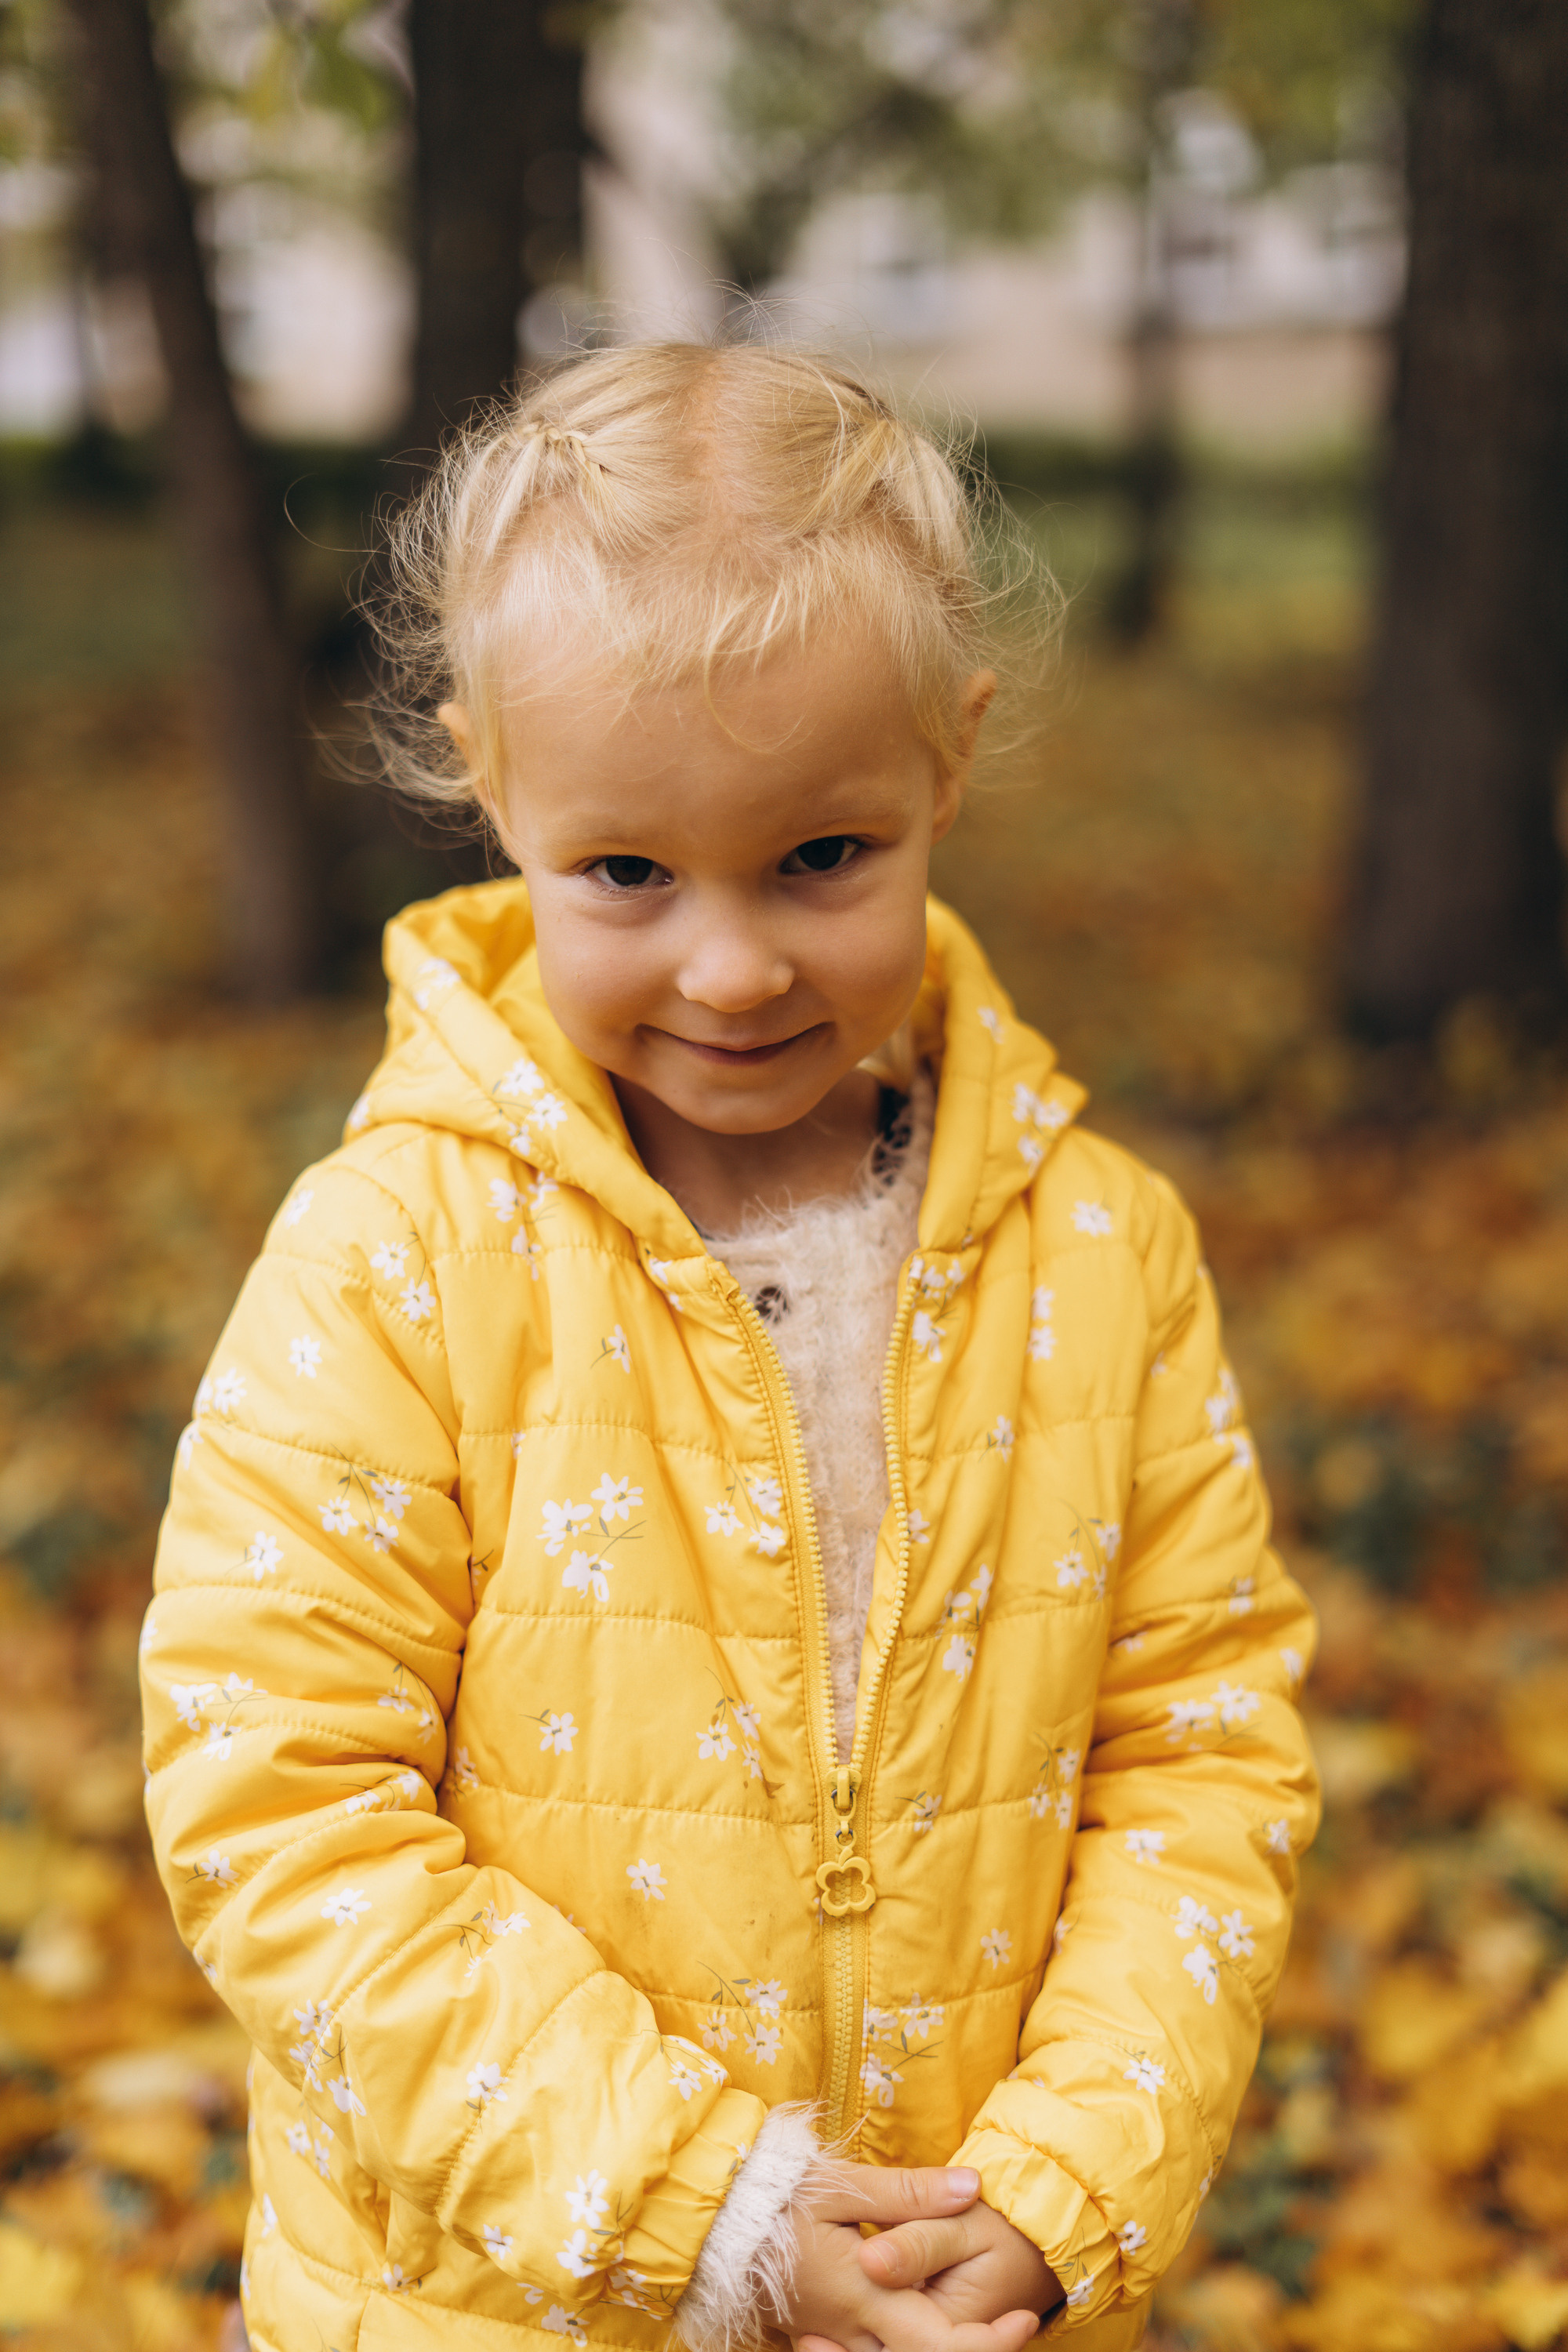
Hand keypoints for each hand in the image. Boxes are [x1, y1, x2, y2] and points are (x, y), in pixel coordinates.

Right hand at [778, 2163, 1042, 2351]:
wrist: (711, 2218)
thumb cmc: (773, 2195)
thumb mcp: (843, 2184)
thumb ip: (910, 2191)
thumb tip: (972, 2187)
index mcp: (866, 2295)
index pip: (941, 2344)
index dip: (990, 2343)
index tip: (1026, 2319)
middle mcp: (854, 2329)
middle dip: (972, 2348)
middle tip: (1013, 2324)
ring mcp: (834, 2336)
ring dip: (937, 2344)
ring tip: (977, 2321)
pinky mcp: (820, 2331)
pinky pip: (869, 2351)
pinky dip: (903, 2342)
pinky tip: (918, 2314)